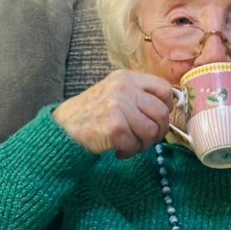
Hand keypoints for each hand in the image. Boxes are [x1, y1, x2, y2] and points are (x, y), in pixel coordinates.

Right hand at [53, 70, 175, 158]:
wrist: (63, 128)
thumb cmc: (90, 113)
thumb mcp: (114, 92)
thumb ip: (138, 95)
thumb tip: (167, 109)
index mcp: (126, 78)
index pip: (164, 88)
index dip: (166, 106)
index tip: (158, 118)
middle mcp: (124, 89)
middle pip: (161, 113)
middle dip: (157, 132)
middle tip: (144, 139)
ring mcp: (119, 107)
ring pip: (151, 132)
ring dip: (143, 144)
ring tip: (129, 144)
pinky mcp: (115, 128)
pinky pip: (136, 145)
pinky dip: (129, 152)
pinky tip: (117, 149)